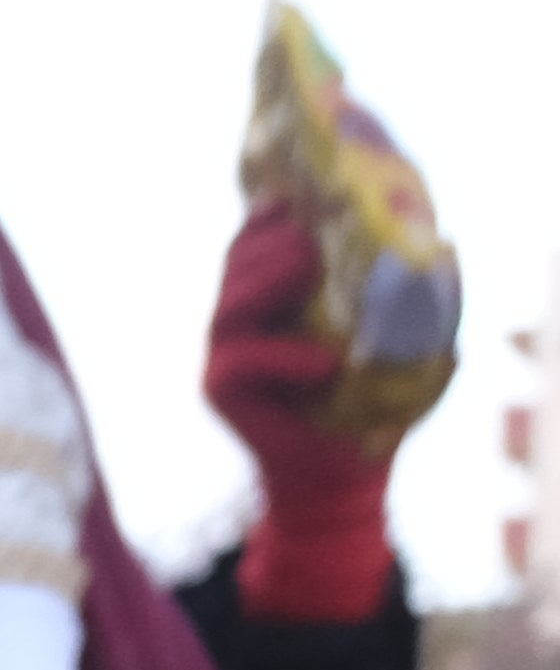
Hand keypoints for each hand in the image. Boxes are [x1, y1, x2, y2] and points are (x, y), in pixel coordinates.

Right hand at [200, 197, 398, 447]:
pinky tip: (323, 364)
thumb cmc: (373, 402)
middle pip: (235, 267)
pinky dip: (283, 359)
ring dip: (267, 284)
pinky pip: (241, 364)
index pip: (253, 246)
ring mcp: (223, 358)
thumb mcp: (397, 342)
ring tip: (308, 267)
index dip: (267, 220)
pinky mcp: (224, 394)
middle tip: (308, 239)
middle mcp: (239, 323)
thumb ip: (406, 299)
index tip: (291, 199)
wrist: (342, 470)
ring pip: (229, 310)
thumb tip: (445, 248)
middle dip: (268, 245)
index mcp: (270, 300)